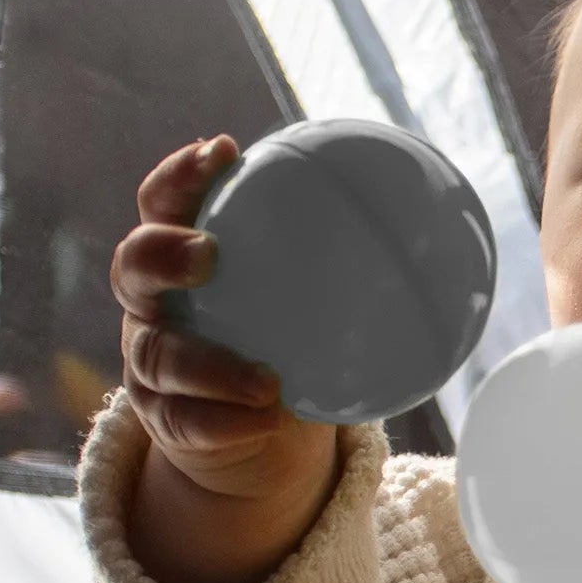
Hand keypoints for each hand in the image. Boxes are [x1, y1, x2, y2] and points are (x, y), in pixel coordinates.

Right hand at [111, 136, 337, 503]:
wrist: (258, 432)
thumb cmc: (292, 345)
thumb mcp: (320, 301)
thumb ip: (359, 261)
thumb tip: (448, 219)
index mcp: (183, 257)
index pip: (166, 203)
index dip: (182, 174)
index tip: (224, 150)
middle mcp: (154, 304)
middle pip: (132, 266)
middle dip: (162, 253)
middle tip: (210, 255)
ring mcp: (151, 363)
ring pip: (158, 356)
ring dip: (208, 366)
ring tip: (265, 381)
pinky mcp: (162, 420)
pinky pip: (186, 421)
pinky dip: (225, 423)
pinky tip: (265, 422)